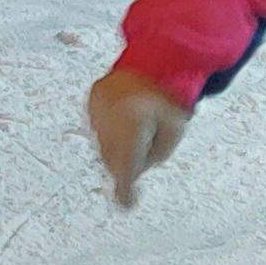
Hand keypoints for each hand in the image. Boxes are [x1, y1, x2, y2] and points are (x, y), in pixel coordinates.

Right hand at [87, 67, 187, 207]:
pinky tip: (124, 119)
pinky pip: (99, 128)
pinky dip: (110, 130)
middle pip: (113, 159)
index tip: (126, 204)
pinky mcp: (92, 102)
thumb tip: (136, 169)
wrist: (152, 60)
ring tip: (134, 126)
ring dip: (117, 146)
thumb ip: (156, 155)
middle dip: (126, 162)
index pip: (126, 168)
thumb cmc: (167, 97)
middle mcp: (110, 121)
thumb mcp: (174, 131)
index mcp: (133, 128)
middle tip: (142, 147)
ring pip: (104, 145)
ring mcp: (98, 111)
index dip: (125, 191)